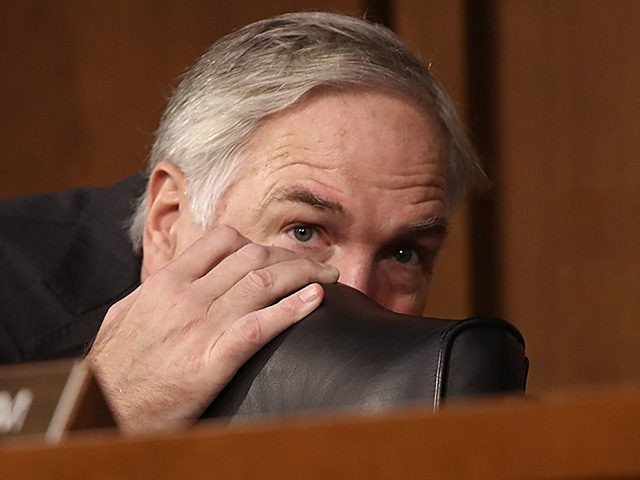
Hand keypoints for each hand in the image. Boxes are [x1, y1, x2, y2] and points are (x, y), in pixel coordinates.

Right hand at [86, 225, 338, 432]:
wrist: (103, 409)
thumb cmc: (114, 365)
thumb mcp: (124, 315)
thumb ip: (154, 289)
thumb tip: (178, 274)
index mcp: (166, 282)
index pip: (223, 240)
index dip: (258, 242)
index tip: (277, 255)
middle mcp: (186, 297)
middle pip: (252, 258)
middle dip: (291, 256)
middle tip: (315, 265)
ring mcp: (200, 328)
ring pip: (262, 283)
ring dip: (304, 274)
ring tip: (329, 276)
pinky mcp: (212, 362)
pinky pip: (260, 326)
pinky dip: (292, 309)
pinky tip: (315, 300)